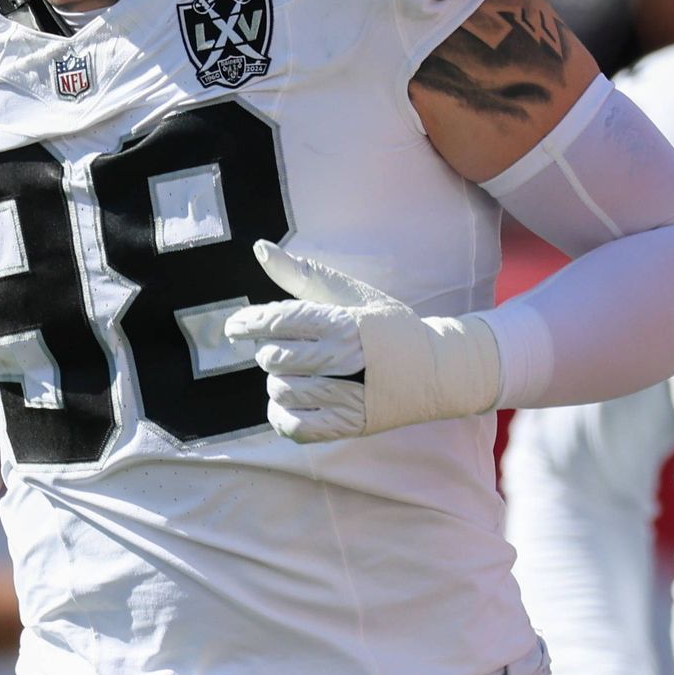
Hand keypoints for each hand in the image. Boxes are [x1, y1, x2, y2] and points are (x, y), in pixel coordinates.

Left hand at [225, 242, 499, 442]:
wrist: (438, 370)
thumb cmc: (388, 327)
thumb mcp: (351, 294)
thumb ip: (302, 275)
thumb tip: (260, 248)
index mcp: (343, 322)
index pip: (278, 321)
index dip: (247, 324)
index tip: (234, 328)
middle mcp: (344, 359)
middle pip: (273, 358)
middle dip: (271, 353)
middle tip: (288, 350)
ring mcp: (348, 396)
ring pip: (279, 391)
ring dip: (279, 383)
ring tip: (298, 375)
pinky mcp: (349, 425)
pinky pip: (293, 426)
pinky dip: (282, 415)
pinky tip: (292, 402)